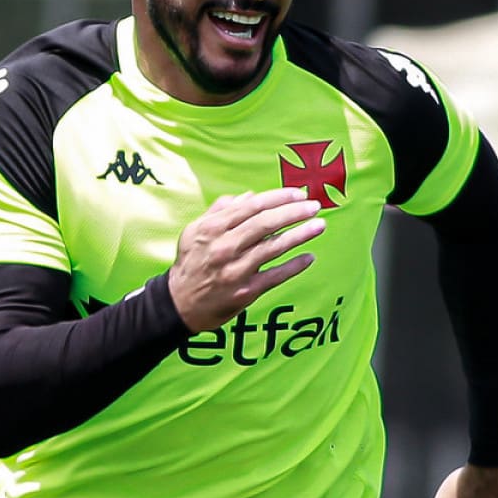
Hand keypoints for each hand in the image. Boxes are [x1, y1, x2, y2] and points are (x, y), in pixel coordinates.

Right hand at [168, 187, 324, 332]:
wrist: (179, 303)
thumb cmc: (190, 263)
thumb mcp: (195, 231)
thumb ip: (220, 210)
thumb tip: (249, 195)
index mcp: (212, 228)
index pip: (252, 206)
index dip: (278, 198)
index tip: (298, 194)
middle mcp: (224, 247)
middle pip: (266, 224)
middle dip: (294, 212)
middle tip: (314, 206)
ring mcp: (235, 270)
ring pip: (274, 248)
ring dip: (300, 235)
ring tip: (319, 226)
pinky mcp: (245, 292)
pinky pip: (275, 276)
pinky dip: (294, 266)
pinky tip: (309, 257)